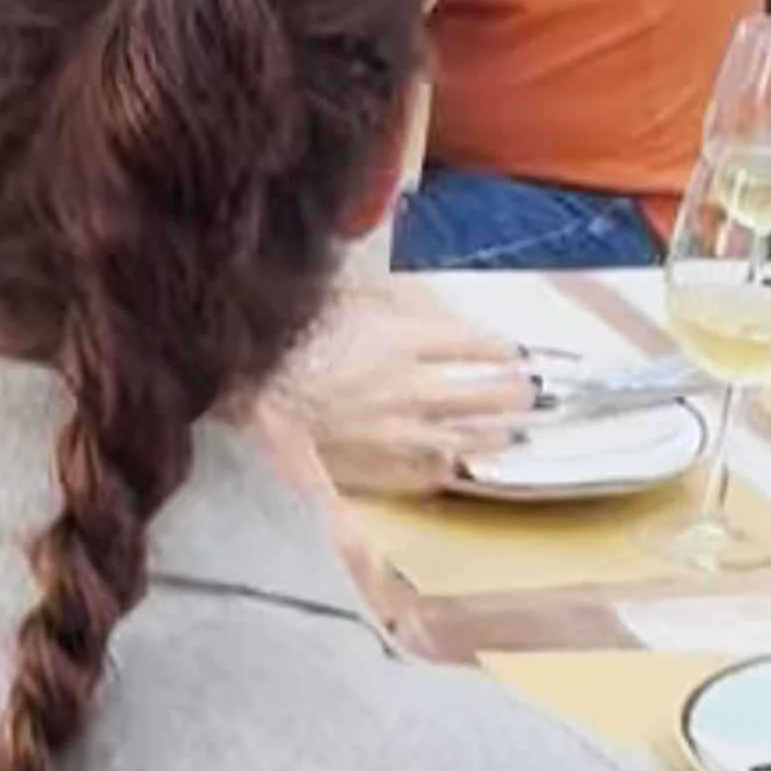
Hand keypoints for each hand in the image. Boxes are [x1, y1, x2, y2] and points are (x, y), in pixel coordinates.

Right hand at [286, 274, 554, 499]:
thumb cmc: (282, 338)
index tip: (514, 353)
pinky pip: (417, 475)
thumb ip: (392, 299)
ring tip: (509, 437)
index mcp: (401, 342)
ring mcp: (390, 435)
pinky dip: (439, 471)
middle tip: (530, 396)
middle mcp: (406, 391)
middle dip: (512, 396)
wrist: (240, 388)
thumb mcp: (340, 295)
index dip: (498, 350)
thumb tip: (428, 304)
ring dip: (489, 438)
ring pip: (458, 440)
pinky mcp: (367, 468)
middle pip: (479, 395)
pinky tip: (451, 469)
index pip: (471, 346)